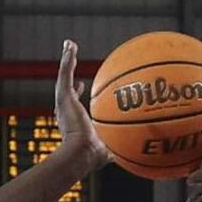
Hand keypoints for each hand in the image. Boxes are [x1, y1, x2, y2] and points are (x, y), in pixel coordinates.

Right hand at [55, 39, 111, 169]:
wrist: (83, 152)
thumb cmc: (96, 155)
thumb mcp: (110, 150)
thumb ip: (119, 151)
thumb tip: (138, 156)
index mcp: (74, 124)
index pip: (75, 108)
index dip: (77, 99)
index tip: (81, 89)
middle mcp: (67, 113)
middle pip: (67, 92)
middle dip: (70, 82)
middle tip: (73, 72)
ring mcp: (64, 103)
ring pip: (64, 77)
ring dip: (66, 61)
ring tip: (69, 47)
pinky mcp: (63, 97)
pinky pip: (65, 72)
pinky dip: (67, 58)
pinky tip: (70, 45)